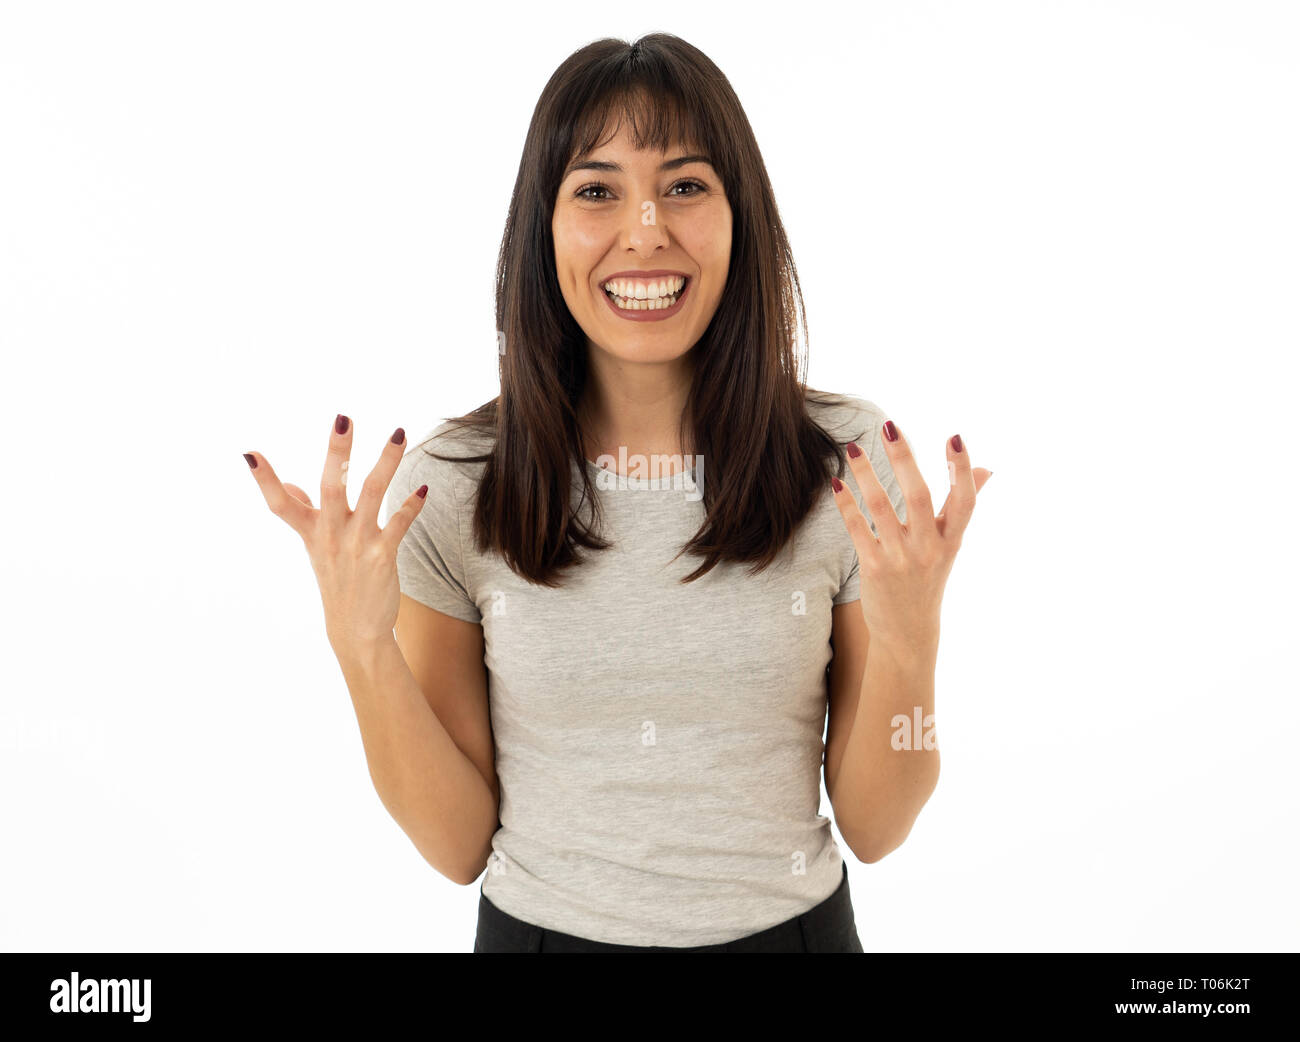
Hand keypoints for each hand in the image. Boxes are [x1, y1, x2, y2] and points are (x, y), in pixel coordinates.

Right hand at [243, 414, 426, 653]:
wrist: (356, 630)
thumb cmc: (337, 583)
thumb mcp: (314, 549)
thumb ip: (303, 513)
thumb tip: (291, 485)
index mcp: (311, 532)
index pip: (279, 504)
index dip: (265, 480)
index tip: (249, 454)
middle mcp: (331, 535)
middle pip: (331, 486)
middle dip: (337, 452)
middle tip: (343, 419)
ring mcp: (357, 544)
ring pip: (372, 494)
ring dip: (387, 462)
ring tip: (400, 434)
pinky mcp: (383, 555)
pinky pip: (399, 522)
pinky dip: (411, 504)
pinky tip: (422, 489)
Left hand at [830, 420, 990, 654]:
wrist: (908, 632)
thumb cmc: (929, 580)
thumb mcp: (950, 546)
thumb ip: (962, 506)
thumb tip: (986, 469)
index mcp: (951, 540)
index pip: (964, 501)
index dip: (961, 470)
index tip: (955, 438)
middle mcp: (929, 548)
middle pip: (918, 496)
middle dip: (904, 459)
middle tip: (889, 426)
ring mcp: (901, 559)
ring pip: (882, 507)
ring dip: (866, 474)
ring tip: (853, 448)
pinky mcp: (874, 568)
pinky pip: (858, 529)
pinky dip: (847, 504)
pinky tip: (837, 483)